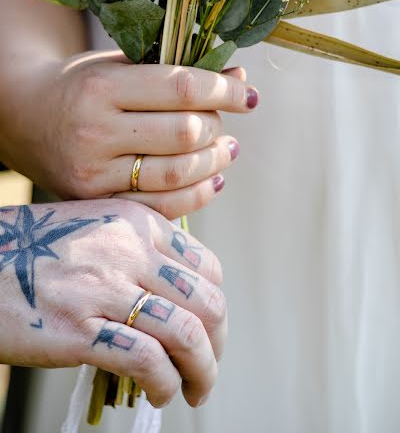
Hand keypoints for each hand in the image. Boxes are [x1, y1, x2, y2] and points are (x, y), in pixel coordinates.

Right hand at [0, 51, 258, 218]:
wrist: (24, 117)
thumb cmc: (80, 86)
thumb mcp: (120, 66)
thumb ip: (175, 72)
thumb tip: (237, 77)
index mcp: (102, 87)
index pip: (182, 88)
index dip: (225, 92)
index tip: (248, 96)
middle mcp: (96, 131)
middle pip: (185, 133)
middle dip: (218, 127)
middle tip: (224, 123)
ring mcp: (94, 173)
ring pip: (177, 173)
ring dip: (215, 162)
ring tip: (226, 149)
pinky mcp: (97, 202)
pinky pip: (162, 206)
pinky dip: (198, 195)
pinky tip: (213, 180)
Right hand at [0, 200, 225, 406]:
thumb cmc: (35, 250)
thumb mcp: (97, 227)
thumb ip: (140, 249)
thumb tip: (179, 294)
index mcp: (137, 222)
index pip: (208, 267)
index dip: (216, 305)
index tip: (209, 328)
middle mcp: (129, 250)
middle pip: (207, 301)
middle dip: (218, 343)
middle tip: (208, 365)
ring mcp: (104, 288)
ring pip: (187, 333)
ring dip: (203, 371)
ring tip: (194, 389)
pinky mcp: (77, 329)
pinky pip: (146, 361)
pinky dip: (165, 383)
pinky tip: (159, 392)